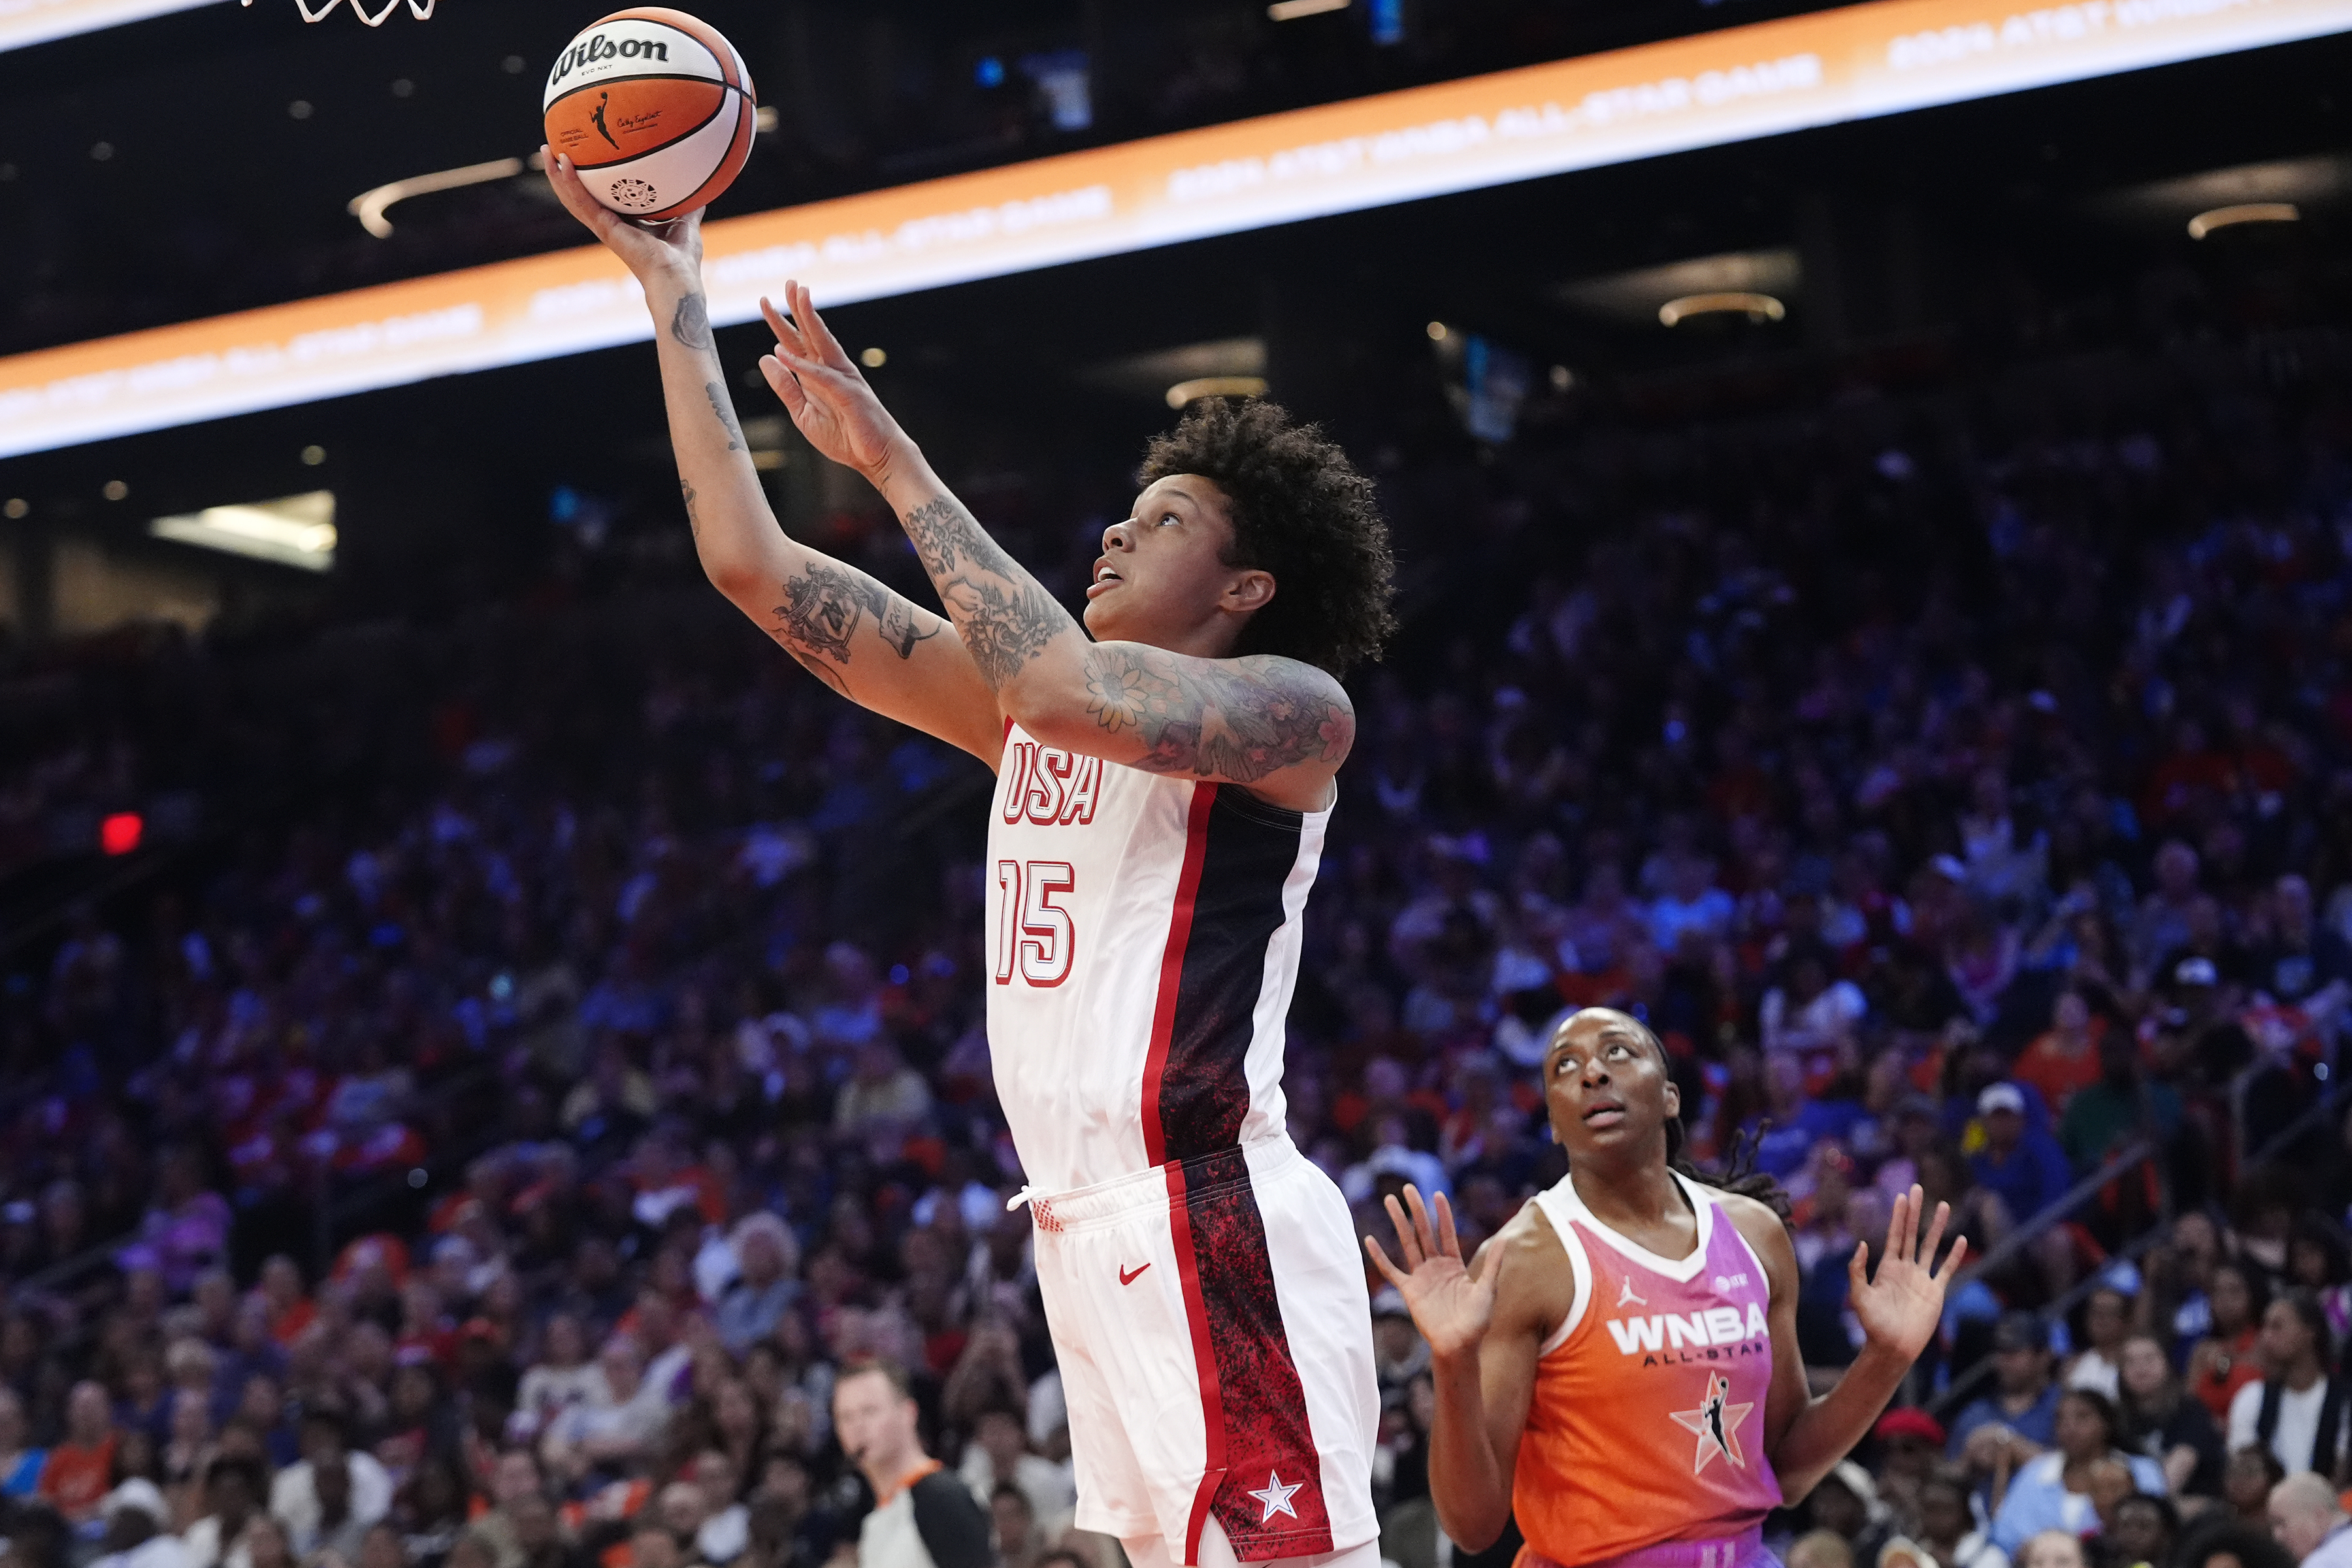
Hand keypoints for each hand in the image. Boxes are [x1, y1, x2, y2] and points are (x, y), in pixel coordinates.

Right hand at [542, 148, 702, 284]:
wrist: (677, 277)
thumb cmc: (682, 259)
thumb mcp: (686, 222)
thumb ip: (689, 206)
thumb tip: (701, 189)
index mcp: (623, 223)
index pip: (597, 198)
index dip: (585, 181)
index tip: (578, 158)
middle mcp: (609, 224)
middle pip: (576, 196)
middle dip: (561, 174)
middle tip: (550, 150)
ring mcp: (604, 227)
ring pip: (571, 198)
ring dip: (556, 175)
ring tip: (546, 152)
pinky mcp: (604, 228)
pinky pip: (582, 202)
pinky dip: (571, 182)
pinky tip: (564, 163)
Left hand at [758, 282, 915, 485]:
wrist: (878, 458)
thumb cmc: (846, 438)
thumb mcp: (803, 414)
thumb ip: (785, 388)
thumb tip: (766, 357)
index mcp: (819, 375)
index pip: (797, 343)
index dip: (781, 322)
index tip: (766, 301)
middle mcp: (832, 371)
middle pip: (811, 334)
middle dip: (799, 307)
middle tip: (789, 281)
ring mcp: (843, 380)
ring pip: (822, 344)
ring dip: (809, 319)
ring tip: (798, 295)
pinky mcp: (849, 395)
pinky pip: (821, 377)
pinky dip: (802, 365)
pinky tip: (784, 352)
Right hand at [1365, 1184, 1501, 1364]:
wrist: (1459, 1346)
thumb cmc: (1477, 1321)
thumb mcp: (1488, 1289)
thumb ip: (1493, 1265)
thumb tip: (1506, 1239)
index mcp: (1454, 1265)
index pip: (1447, 1233)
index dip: (1443, 1214)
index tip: (1437, 1194)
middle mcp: (1436, 1267)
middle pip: (1424, 1232)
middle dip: (1416, 1210)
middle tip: (1408, 1188)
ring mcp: (1421, 1277)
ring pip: (1407, 1243)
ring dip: (1399, 1222)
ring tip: (1390, 1201)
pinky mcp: (1409, 1291)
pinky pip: (1392, 1270)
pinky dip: (1380, 1256)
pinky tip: (1370, 1240)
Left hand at [1850, 1183, 1964, 1360]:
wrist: (1892, 1347)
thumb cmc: (1873, 1324)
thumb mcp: (1859, 1296)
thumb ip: (1857, 1270)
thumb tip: (1862, 1244)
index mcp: (1887, 1267)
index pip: (1895, 1235)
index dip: (1898, 1216)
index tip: (1901, 1196)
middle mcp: (1905, 1268)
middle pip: (1913, 1234)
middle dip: (1915, 1212)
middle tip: (1918, 1189)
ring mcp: (1921, 1279)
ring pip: (1931, 1246)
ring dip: (1937, 1226)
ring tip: (1943, 1206)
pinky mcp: (1936, 1292)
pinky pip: (1947, 1269)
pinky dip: (1954, 1255)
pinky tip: (1960, 1240)